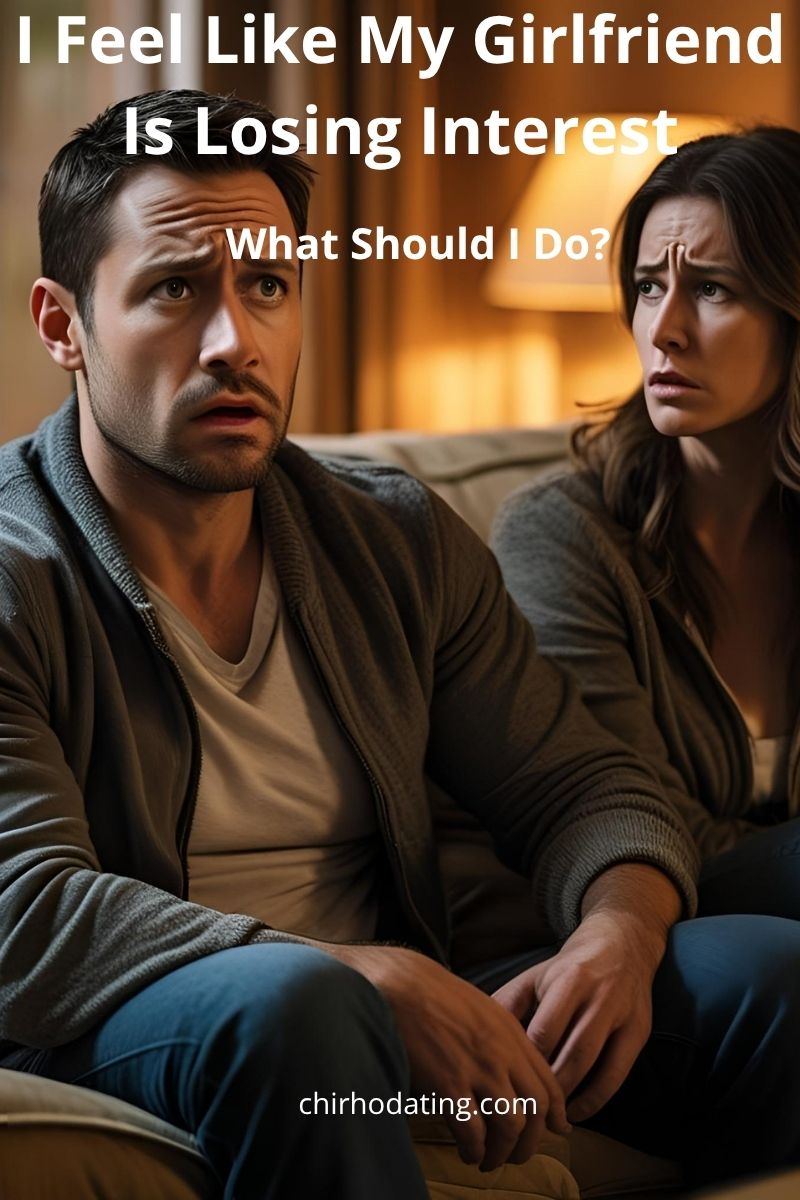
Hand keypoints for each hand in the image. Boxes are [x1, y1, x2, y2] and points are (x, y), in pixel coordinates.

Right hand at [331, 943, 569, 1171]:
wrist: (399, 984)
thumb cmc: (433, 994)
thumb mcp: (481, 1008)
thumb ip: (501, 1038)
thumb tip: (511, 1072)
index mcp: (511, 1032)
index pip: (548, 1082)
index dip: (555, 1113)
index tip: (555, 1130)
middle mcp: (502, 1052)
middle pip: (536, 1110)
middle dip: (530, 1142)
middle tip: (515, 1156)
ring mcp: (477, 1069)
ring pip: (511, 1125)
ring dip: (502, 1152)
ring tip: (487, 1160)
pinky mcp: (449, 1084)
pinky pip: (473, 1130)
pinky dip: (474, 1149)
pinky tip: (467, 1151)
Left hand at [493, 864, 678, 1122]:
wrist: (622, 944)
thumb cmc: (568, 969)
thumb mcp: (535, 977)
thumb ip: (507, 1004)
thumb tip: (473, 1035)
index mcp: (569, 980)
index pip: (544, 1031)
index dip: (525, 1062)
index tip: (504, 1083)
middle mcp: (599, 997)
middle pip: (571, 1053)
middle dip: (546, 1086)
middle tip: (522, 1109)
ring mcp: (622, 1016)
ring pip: (594, 1066)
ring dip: (567, 1096)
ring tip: (543, 1117)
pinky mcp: (639, 1033)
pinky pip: (617, 1076)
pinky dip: (595, 1100)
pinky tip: (574, 1112)